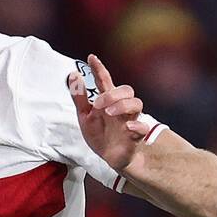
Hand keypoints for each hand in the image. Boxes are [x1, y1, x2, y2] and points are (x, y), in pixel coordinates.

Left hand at [68, 53, 145, 172]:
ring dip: (123, 105)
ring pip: (137, 103)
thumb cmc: (99, 135)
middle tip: (98, 104)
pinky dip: (136, 125)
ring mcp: (130, 120)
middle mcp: (121, 108)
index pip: (105, 80)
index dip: (99, 68)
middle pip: (126, 90)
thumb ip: (79, 97)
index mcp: (108, 101)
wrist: (110, 158)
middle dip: (113, 94)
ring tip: (109, 113)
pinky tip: (127, 127)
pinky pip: (143, 127)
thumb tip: (73, 75)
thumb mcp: (85, 116)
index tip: (91, 58)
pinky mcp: (136, 136)